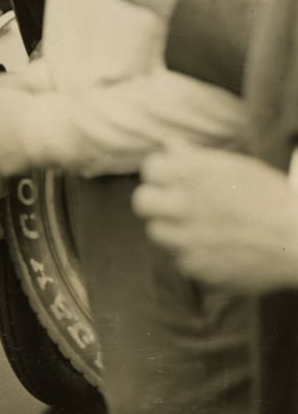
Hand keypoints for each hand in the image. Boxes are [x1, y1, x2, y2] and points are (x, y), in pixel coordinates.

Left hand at [133, 147, 297, 292]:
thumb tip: (169, 145)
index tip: (171, 181)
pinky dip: (191, 257)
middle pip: (142, 202)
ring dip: (171, 230)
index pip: (149, 169)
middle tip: (174, 207)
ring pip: (156, 233)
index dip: (160, 175)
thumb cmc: (270, 199)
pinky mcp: (198, 268)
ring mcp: (189, 239)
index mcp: (193, 174)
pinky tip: (213, 250)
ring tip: (196, 230)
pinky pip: (179, 261)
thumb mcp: (235, 168)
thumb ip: (196, 158)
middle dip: (155, 203)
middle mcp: (185, 204)